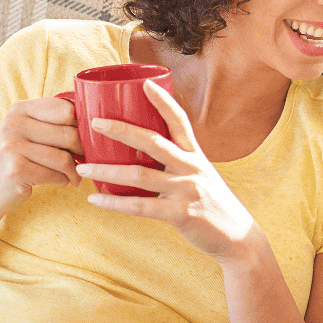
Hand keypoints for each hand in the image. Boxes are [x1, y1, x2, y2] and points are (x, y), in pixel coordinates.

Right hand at [0, 96, 83, 213]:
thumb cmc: (23, 157)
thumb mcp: (33, 132)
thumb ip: (56, 121)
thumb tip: (96, 120)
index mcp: (20, 108)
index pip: (66, 109)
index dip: (82, 126)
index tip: (86, 139)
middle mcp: (13, 123)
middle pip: (68, 134)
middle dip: (82, 151)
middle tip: (84, 160)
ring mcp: (12, 146)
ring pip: (64, 158)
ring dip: (74, 171)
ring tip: (75, 175)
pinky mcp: (15, 169)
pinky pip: (55, 175)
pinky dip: (63, 181)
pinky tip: (61, 181)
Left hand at [75, 79, 259, 264]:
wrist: (239, 238)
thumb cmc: (215, 206)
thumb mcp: (202, 177)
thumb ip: (178, 165)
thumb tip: (144, 156)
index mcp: (196, 155)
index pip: (180, 121)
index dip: (163, 101)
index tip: (145, 84)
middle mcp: (192, 168)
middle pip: (152, 141)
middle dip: (121, 130)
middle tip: (95, 123)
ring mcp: (186, 190)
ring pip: (139, 174)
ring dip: (107, 170)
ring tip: (83, 167)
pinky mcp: (180, 214)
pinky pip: (140, 206)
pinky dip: (114, 203)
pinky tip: (95, 199)